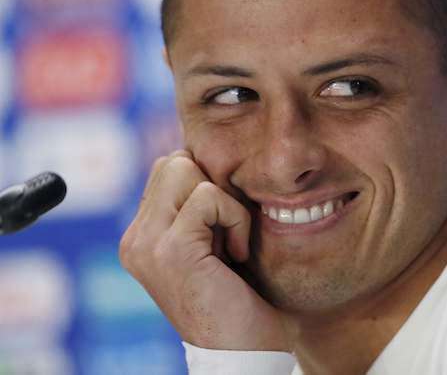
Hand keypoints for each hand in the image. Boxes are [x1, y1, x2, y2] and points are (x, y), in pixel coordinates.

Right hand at [119, 150, 289, 350]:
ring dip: (226, 205)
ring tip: (231, 247)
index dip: (209, 186)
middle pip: (175, 162)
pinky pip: (209, 196)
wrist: (245, 354)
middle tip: (228, 238)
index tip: (225, 233)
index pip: (170, 168)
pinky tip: (238, 256)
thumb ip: (203, 208)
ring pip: (186, 169)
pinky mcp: (170, 249)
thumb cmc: (244, 301)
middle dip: (213, 189)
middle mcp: (135, 240)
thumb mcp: (216, 244)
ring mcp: (146, 244)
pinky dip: (236, 219)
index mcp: (142, 237)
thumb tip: (210, 158)